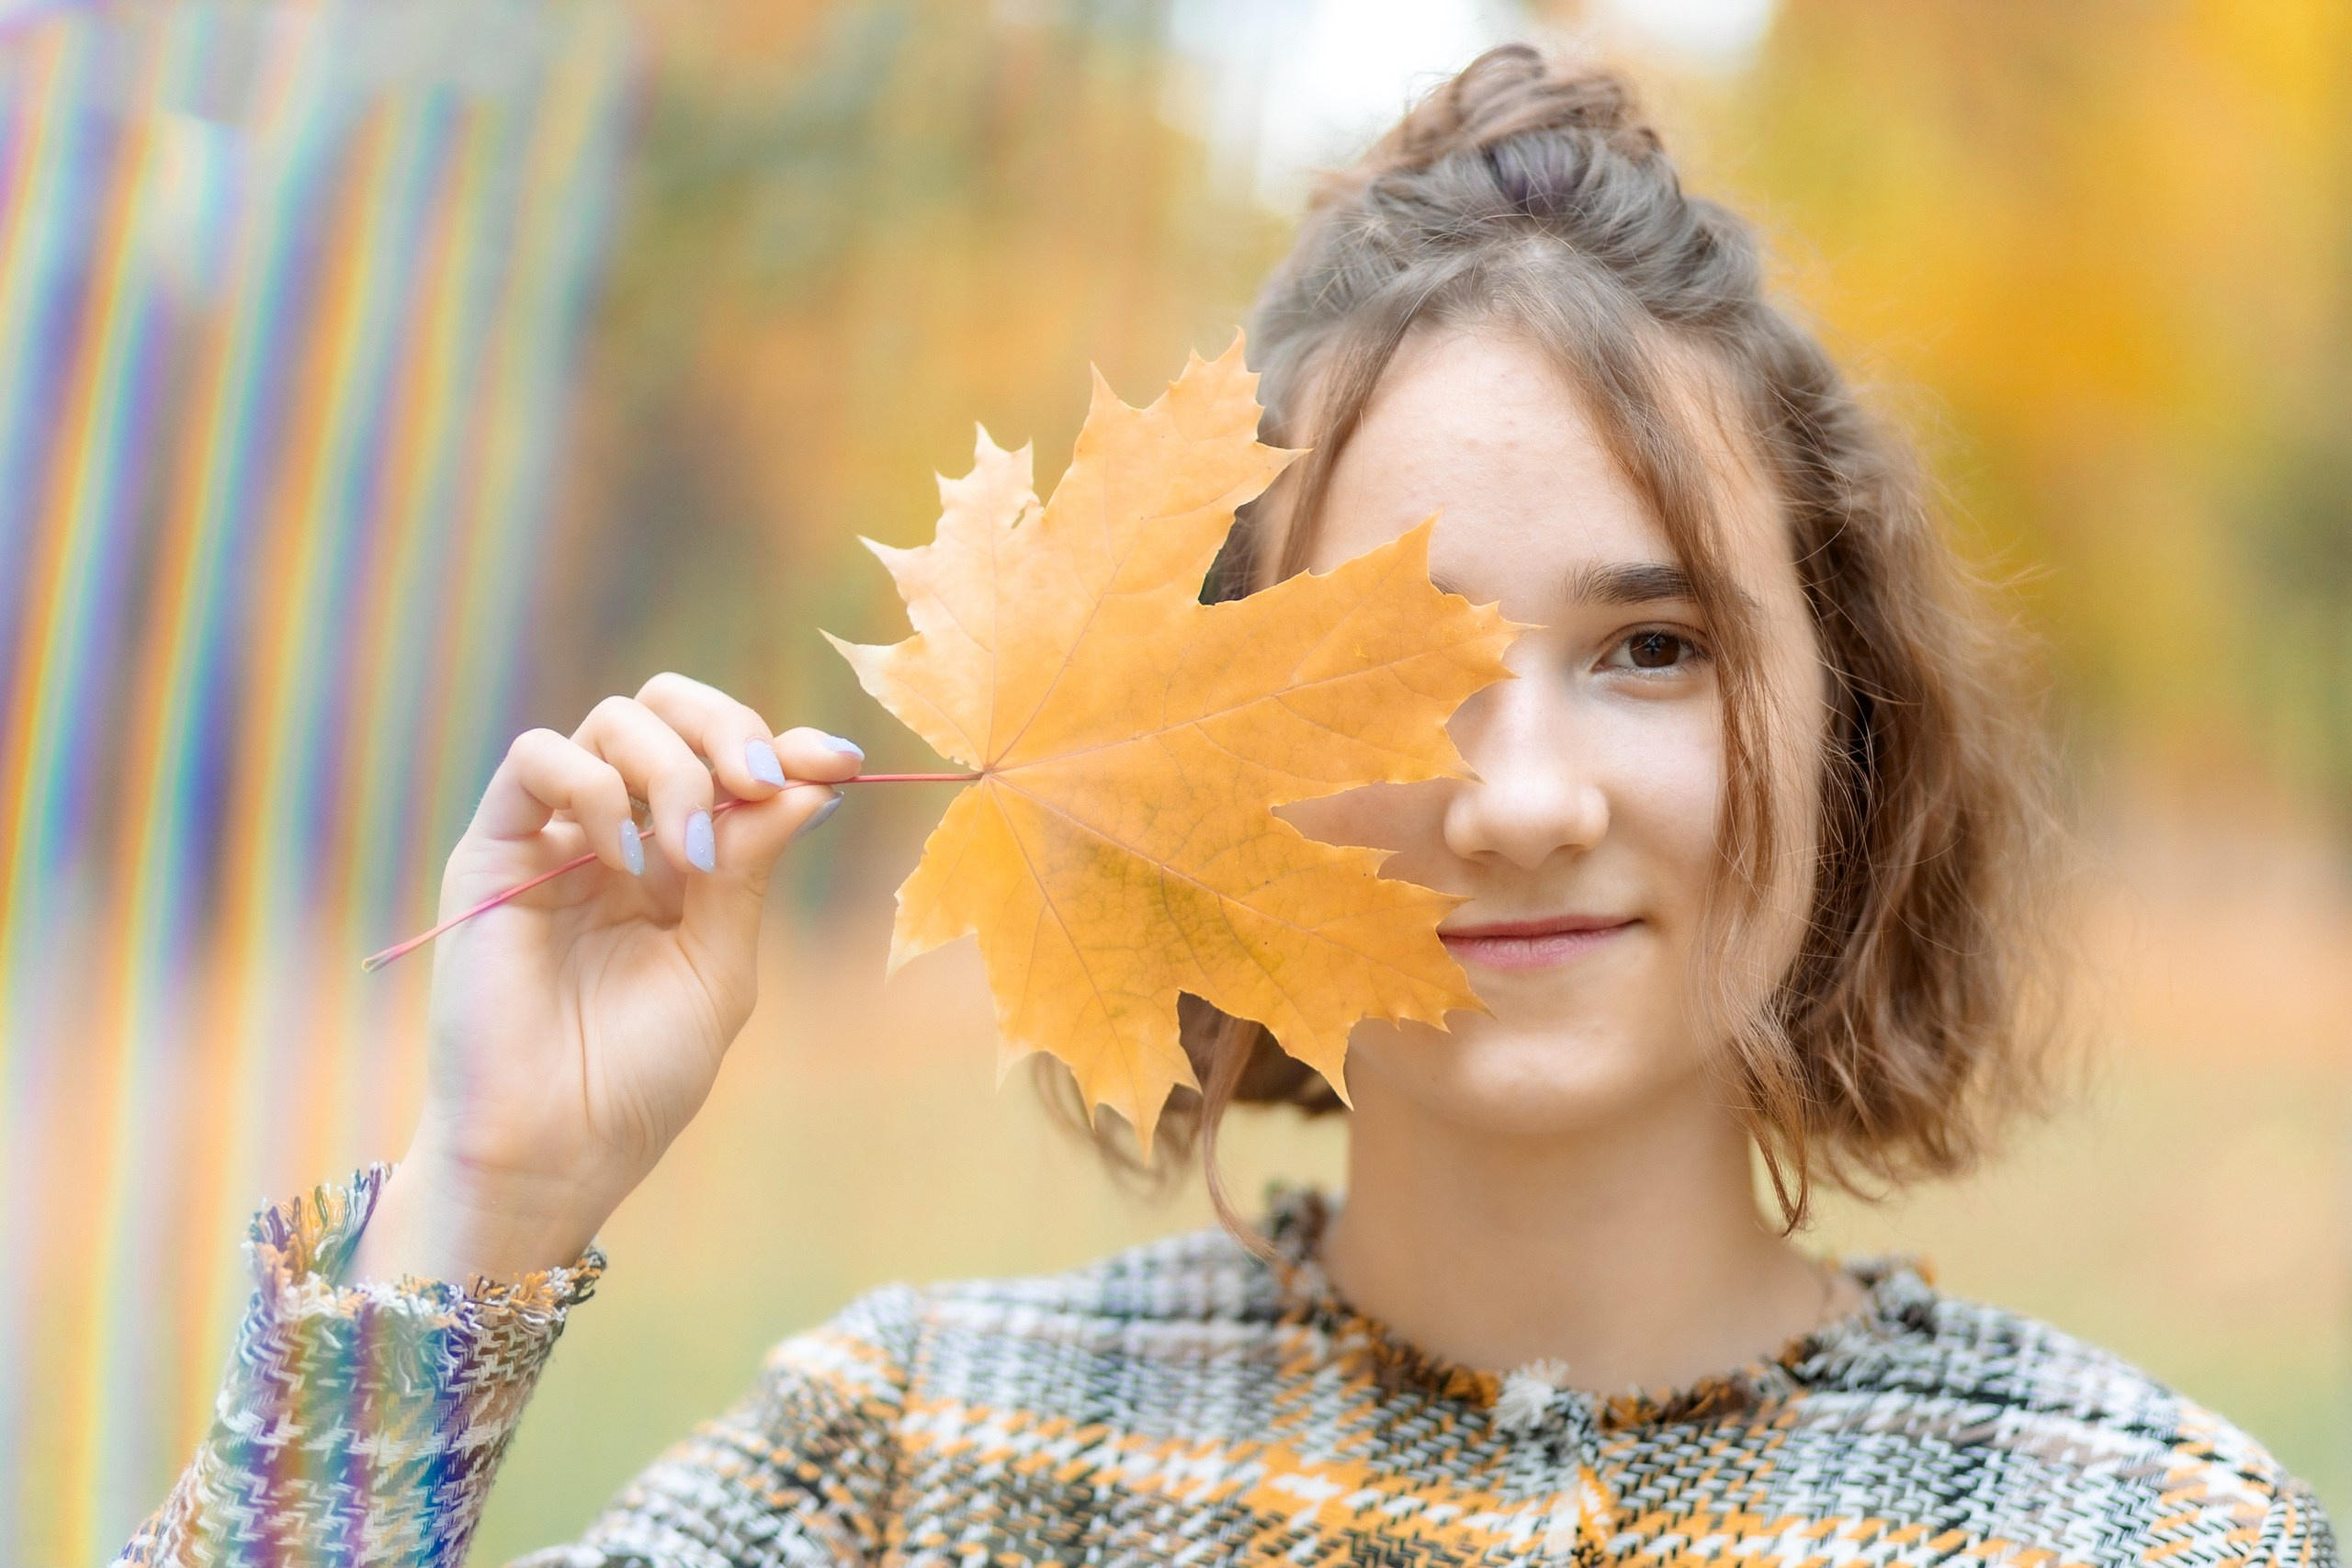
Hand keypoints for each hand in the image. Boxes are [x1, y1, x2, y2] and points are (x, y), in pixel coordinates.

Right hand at [346, 674, 859, 1283]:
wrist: (553, 1151)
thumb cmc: (638, 1078)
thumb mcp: (719, 964)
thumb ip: (753, 868)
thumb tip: (818, 781)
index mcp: (680, 859)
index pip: (729, 761)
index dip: (787, 745)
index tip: (841, 762)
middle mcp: (619, 833)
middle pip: (668, 710)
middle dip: (729, 728)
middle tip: (758, 784)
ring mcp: (555, 836)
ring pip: (613, 721)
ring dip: (673, 771)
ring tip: (686, 857)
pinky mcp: (491, 850)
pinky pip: (535, 759)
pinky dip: (596, 787)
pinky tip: (625, 861)